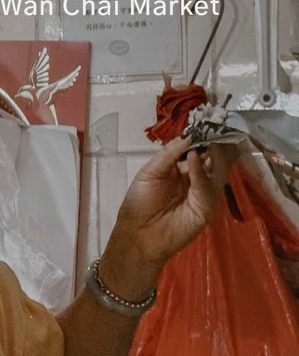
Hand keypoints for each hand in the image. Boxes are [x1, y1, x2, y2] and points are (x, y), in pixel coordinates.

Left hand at [104, 136, 238, 283]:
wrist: (136, 236)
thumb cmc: (138, 204)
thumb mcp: (150, 172)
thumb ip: (169, 153)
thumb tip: (190, 134)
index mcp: (183, 169)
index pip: (200, 148)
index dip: (204, 135)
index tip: (208, 119)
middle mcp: (197, 179)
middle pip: (215, 157)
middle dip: (216, 140)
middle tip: (217, 123)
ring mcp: (204, 193)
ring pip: (218, 169)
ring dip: (214, 152)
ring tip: (209, 137)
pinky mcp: (206, 207)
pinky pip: (207, 186)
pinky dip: (201, 170)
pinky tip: (194, 157)